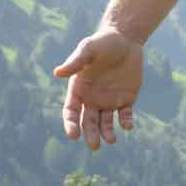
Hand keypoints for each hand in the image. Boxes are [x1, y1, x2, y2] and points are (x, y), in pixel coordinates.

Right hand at [53, 28, 143, 149]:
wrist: (125, 39)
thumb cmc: (102, 43)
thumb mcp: (88, 49)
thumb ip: (75, 62)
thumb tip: (57, 73)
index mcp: (78, 90)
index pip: (71, 112)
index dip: (71, 124)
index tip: (74, 135)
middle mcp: (91, 99)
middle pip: (87, 122)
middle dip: (90, 134)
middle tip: (94, 145)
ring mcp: (109, 101)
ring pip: (105, 123)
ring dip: (107, 133)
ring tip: (111, 140)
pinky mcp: (126, 99)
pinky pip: (125, 115)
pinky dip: (126, 121)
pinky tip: (128, 125)